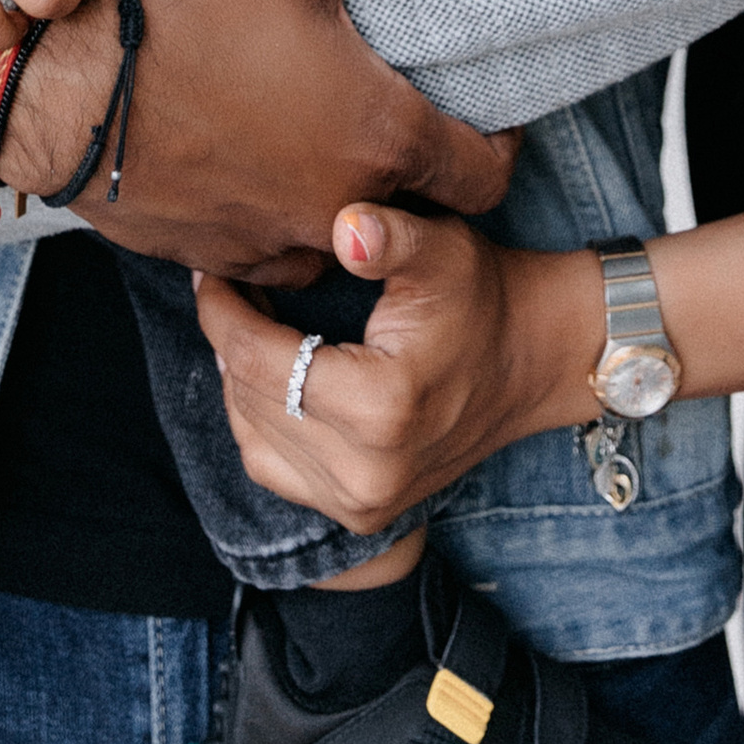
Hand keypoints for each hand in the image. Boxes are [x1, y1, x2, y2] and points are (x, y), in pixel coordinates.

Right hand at [0, 0, 516, 276]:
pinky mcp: (224, 255)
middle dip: (424, 175)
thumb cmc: (189, 28)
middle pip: (424, 212)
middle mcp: (343, 208)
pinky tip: (260, 169)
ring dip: (352, 203)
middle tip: (407, 120)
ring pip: (347, 238)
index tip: (491, 121)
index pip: (485, 175)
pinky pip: (276, 251)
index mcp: (380, 139)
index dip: (500, 147)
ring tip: (332, 146)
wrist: (73, 104)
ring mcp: (280, 243)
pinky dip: (282, 219)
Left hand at [195, 203, 591, 533]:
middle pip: (249, 399)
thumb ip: (390, 236)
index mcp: (379, 409)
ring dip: (239, 380)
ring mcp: (362, 504)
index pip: (257, 360)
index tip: (214, 268)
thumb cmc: (480, 294)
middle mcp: (365, 473)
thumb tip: (346, 227)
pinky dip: (261, 420)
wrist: (529, 360)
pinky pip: (276, 470)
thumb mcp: (442, 249)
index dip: (222, 310)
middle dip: (228, 338)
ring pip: (253, 439)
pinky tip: (273, 373)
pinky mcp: (360, 515)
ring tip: (247, 323)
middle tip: (229, 284)